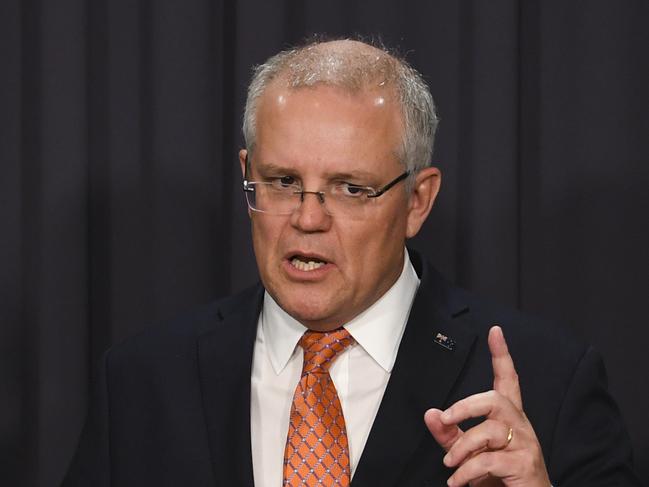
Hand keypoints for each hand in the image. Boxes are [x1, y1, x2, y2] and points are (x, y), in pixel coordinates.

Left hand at [424, 326, 550, 486]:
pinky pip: (488, 461)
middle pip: (495, 399)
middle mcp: (520, 425)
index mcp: (509, 417)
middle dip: (465, 406)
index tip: (495, 331)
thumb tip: (430, 414)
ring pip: (489, 432)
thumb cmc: (498, 475)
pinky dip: (466, 472)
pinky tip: (457, 481)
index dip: (502, 356)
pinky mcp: (524, 465)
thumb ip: (449, 434)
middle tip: (445, 419)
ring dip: (462, 448)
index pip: (508, 380)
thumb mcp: (468, 453)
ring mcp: (525, 444)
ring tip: (450, 464)